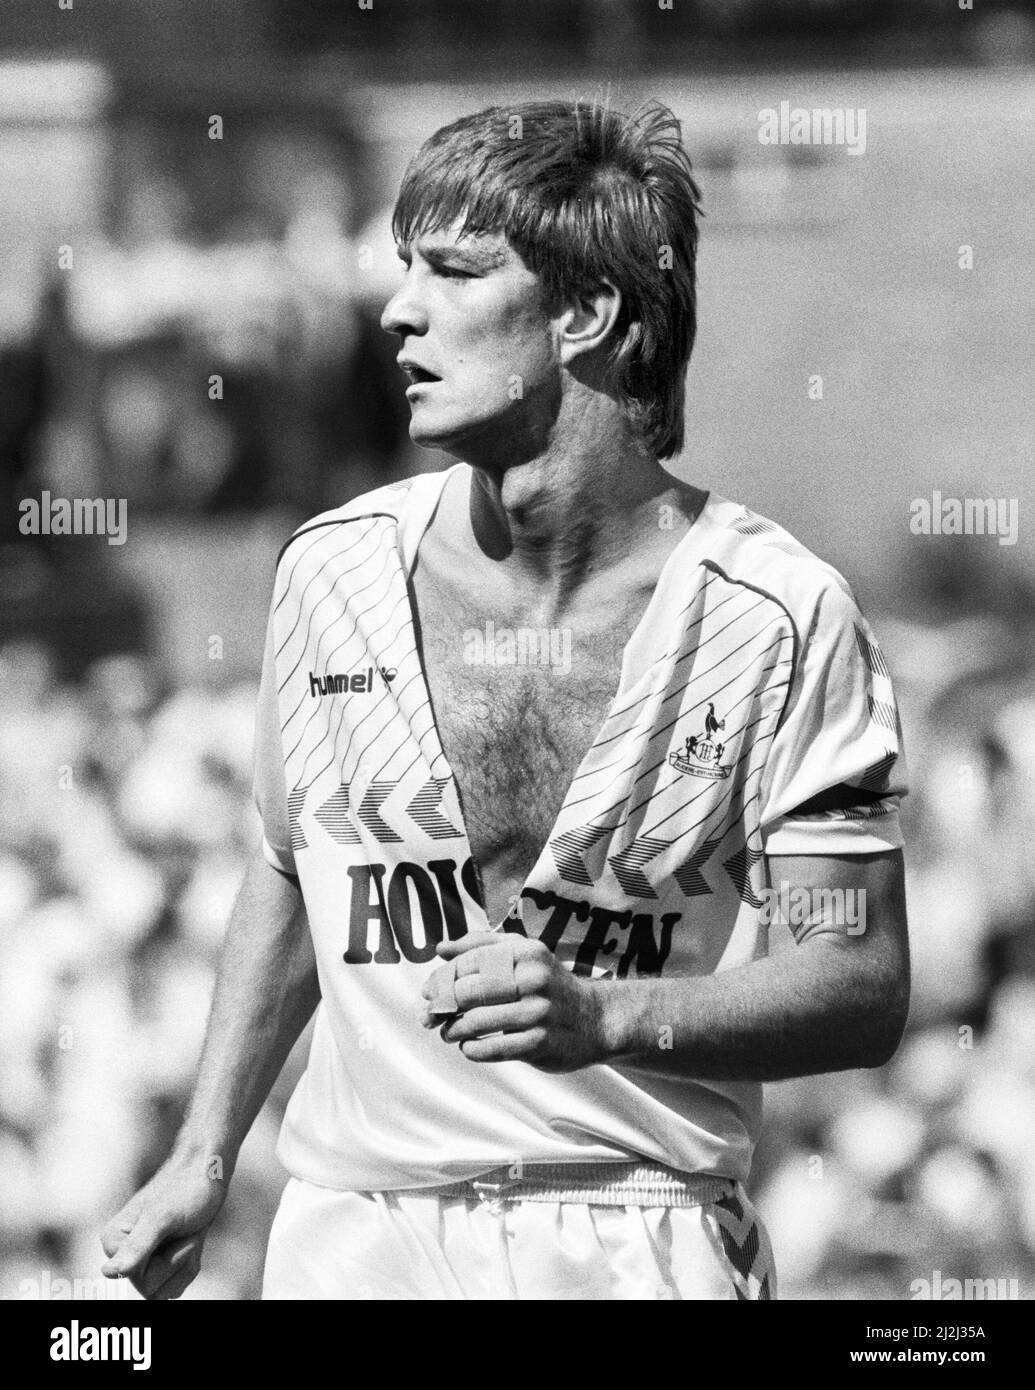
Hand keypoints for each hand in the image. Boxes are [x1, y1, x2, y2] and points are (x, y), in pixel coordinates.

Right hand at [100, 1148, 228, 1299]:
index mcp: (113, 1242)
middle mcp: (122, 1254)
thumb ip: (138, 1246)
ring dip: (186, 1263)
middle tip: (184, 1230)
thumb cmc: (186, 1189)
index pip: (140, 1281)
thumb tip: (110, 1271)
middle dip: (177, 1261)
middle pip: (152, 1290)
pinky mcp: (158, 1261)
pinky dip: (190, 1263)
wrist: (206, 1173)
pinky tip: (191, 1239)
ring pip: (166, 1290)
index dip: (166, 1261)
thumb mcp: (163, 1217)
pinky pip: (176, 1283)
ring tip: (188, 1233)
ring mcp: (141, 1259)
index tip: (172, 1230)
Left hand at [420, 932, 607, 1072]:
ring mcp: (538, 1013)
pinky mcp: (540, 1043)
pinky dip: (472, 1049)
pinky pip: (492, 1049)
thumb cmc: (550, 985)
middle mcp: (533, 979)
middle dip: (441, 1006)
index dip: (441, 978)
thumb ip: (482, 946)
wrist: (595, 1019)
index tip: (428, 991)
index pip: (469, 962)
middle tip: (430, 1016)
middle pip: (468, 992)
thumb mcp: (524, 954)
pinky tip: (469, 1046)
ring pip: (476, 1022)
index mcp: (526, 952)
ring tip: (448, 1032)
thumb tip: (441, 949)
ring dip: (452, 1030)